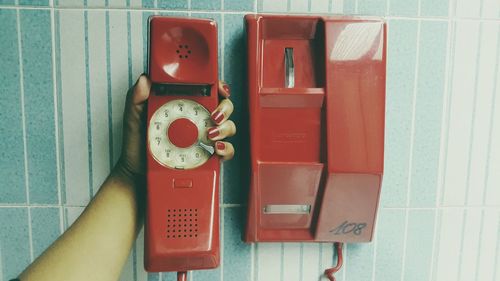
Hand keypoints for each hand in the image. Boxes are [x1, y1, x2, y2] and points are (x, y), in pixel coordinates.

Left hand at [116, 75, 235, 179]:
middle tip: (214, 115)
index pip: (207, 90)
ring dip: (225, 128)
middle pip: (224, 107)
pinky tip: (216, 149)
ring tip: (210, 134)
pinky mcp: (208, 156)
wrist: (137, 172)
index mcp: (184, 105)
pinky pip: (225, 151)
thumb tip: (145, 80)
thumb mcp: (134, 116)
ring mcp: (204, 138)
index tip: (219, 88)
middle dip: (225, 108)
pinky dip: (225, 149)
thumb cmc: (137, 143)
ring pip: (228, 127)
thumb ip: (137, 97)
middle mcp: (198, 120)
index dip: (217, 86)